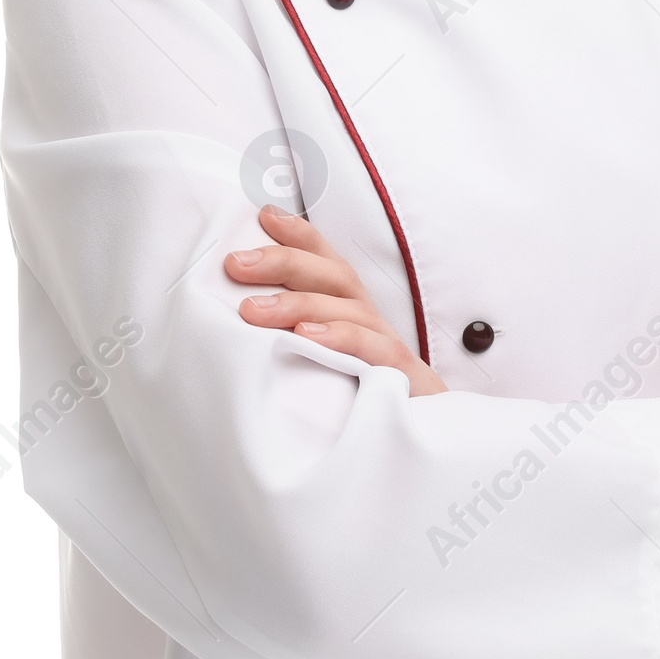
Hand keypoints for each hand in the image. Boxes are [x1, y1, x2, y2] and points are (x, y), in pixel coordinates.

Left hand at [224, 204, 447, 394]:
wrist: (424, 442)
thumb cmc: (362, 399)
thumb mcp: (323, 363)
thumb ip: (294, 337)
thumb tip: (241, 315)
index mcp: (352, 311)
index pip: (328, 261)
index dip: (300, 234)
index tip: (264, 216)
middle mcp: (370, 320)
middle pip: (333, 276)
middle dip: (283, 262)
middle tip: (235, 264)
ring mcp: (387, 346)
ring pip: (349, 309)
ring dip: (299, 303)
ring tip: (252, 310)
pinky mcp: (401, 378)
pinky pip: (374, 350)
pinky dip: (341, 338)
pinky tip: (308, 337)